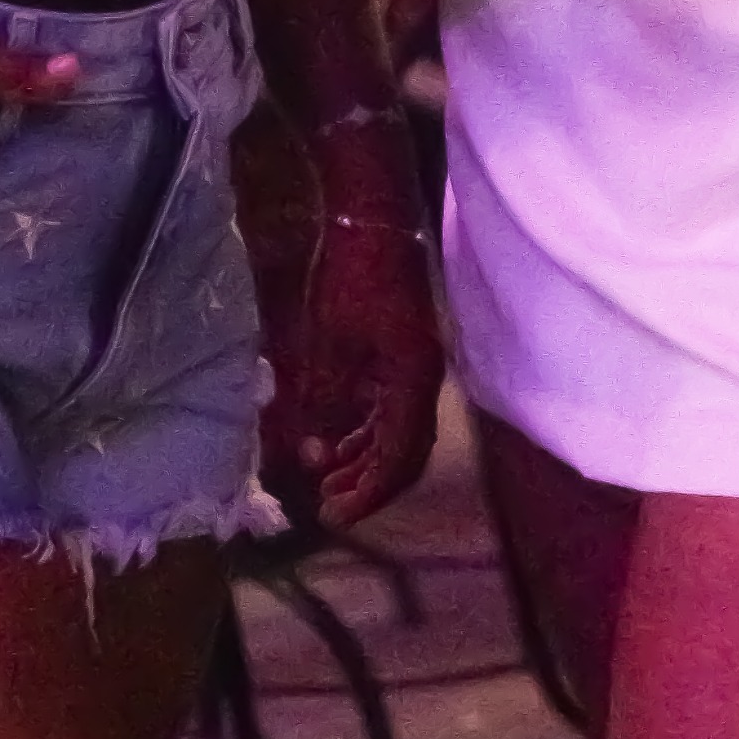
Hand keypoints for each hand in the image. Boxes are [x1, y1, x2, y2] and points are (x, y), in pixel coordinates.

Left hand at [269, 209, 445, 527]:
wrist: (372, 221)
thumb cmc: (350, 277)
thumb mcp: (330, 343)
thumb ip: (327, 400)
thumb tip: (316, 453)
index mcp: (412, 380)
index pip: (399, 456)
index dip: (369, 492)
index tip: (336, 517)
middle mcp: (422, 380)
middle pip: (406, 453)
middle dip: (369, 485)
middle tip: (328, 509)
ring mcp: (415, 367)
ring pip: (399, 434)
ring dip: (366, 461)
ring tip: (327, 483)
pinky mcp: (403, 355)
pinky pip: (390, 410)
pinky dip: (367, 433)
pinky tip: (338, 444)